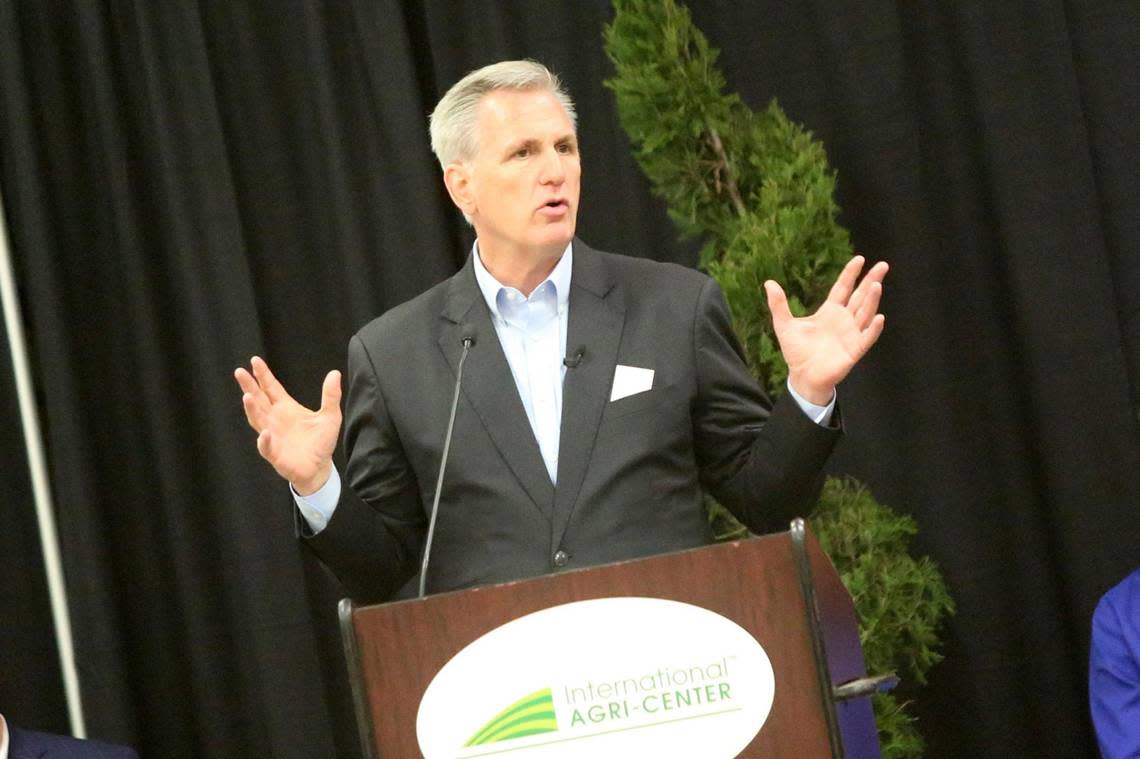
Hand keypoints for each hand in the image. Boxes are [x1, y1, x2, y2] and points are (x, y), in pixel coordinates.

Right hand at [234, 356, 341, 494]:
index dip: (263, 375)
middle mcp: (275, 419)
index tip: (255, 361)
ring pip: (258, 420)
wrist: (320, 468)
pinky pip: (266, 447)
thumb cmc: (321, 441)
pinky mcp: (275, 454)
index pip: (271, 388)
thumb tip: (335, 373)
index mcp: (286, 408)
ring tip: (247, 397)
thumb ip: (331, 396)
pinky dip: (264, 440)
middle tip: (240, 372)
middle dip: (249, 386)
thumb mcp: (330, 416)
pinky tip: (264, 433)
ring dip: (252, 410)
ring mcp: (272, 436)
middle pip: (259, 400)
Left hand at [764, 255, 887, 404]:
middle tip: (883, 265)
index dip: (850, 274)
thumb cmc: (796, 352)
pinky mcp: (854, 350)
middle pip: (860, 296)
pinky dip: (873, 329)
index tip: (859, 259)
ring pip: (865, 313)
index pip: (843, 288)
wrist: (802, 376)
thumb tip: (768, 282)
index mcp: (830, 311)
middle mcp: (844, 320)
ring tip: (876, 285)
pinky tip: (879, 318)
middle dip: (871, 280)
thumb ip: (778, 305)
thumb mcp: (784, 325)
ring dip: (872, 300)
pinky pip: (867, 338)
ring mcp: (851, 334)